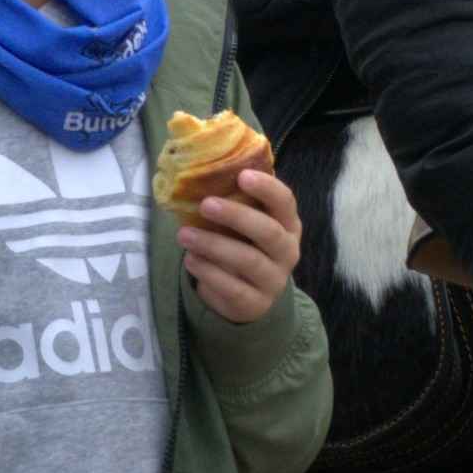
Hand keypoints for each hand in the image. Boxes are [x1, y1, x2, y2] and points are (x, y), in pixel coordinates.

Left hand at [171, 161, 299, 323]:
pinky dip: (209, 272)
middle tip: (205, 204)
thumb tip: (201, 168)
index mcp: (288, 224)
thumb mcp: (246, 224)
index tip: (242, 175)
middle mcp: (287, 251)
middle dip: (236, 216)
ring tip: (184, 234)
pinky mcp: (256, 304)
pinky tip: (190, 260)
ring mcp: (274, 280)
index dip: (267, 188)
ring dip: (213, 245)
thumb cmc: (244, 246)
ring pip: (249, 261)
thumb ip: (235, 201)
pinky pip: (233, 288)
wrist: (250, 296)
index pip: (285, 202)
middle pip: (268, 232)